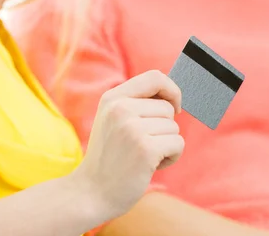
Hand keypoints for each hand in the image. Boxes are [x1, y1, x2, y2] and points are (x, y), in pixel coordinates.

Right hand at [72, 70, 184, 217]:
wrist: (90, 193)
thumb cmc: (109, 157)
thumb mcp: (113, 120)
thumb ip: (136, 103)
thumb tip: (173, 95)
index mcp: (112, 98)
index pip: (155, 77)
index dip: (171, 90)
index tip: (173, 107)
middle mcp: (121, 109)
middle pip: (168, 107)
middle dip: (164, 128)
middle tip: (142, 146)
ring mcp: (132, 129)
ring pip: (174, 128)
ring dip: (166, 145)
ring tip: (143, 157)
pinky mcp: (146, 149)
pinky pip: (178, 144)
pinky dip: (171, 157)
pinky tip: (151, 166)